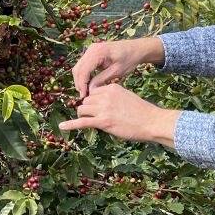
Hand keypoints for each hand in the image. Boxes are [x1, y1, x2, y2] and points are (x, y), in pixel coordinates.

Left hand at [57, 84, 179, 146]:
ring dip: (83, 115)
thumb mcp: (127, 97)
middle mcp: (106, 96)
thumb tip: (103, 103)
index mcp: (112, 88)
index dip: (93, 101)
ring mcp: (103, 109)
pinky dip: (71, 124)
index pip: (93, 92)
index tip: (95, 107)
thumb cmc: (142, 112)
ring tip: (88, 121)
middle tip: (93, 116)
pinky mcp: (103, 121)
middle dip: (87, 108)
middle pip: (86, 100)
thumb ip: (113, 97)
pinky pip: (82, 122)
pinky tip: (62, 127)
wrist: (151, 121)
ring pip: (82, 109)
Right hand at [70, 36, 163, 98]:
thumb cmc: (129, 59)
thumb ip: (102, 80)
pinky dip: (84, 75)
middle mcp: (92, 49)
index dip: (82, 84)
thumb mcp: (117, 71)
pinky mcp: (92, 53)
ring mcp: (91, 50)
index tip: (83, 96)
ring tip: (85, 92)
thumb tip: (89, 90)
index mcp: (98, 52)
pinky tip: (88, 84)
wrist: (136, 49)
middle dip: (79, 83)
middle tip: (84, 96)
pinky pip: (83, 65)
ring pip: (79, 67)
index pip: (84, 70)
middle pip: (78, 68)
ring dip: (80, 80)